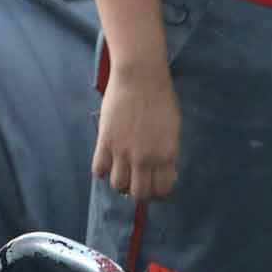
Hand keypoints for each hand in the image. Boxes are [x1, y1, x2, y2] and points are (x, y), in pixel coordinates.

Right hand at [92, 66, 180, 201]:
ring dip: (121, 184)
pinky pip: (99, 169)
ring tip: (122, 174)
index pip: (162, 190)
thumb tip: (162, 168)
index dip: (159, 193)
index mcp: (166, 155)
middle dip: (140, 194)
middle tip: (138, 184)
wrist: (140, 77)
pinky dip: (102, 171)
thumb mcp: (172, 129)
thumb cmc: (161, 98)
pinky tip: (106, 163)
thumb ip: (167, 151)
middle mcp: (145, 158)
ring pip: (118, 185)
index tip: (156, 187)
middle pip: (139, 194)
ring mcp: (123, 151)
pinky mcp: (105, 141)